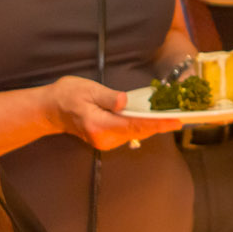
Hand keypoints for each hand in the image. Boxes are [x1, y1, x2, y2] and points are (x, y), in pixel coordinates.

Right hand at [47, 75, 178, 149]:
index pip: (134, 125)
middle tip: (181, 117)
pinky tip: (152, 117)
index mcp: (99, 125)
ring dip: (152, 125)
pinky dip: (141, 125)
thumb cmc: (67, 96)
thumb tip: (125, 102)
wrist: (51, 110)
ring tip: (171, 116)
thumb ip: (108, 97)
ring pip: (135, 134)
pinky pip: (129, 133)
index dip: (156, 124)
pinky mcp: (107, 140)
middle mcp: (104, 138)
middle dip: (159, 125)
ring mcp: (105, 142)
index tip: (174, 122)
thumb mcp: (87, 90)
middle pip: (138, 132)